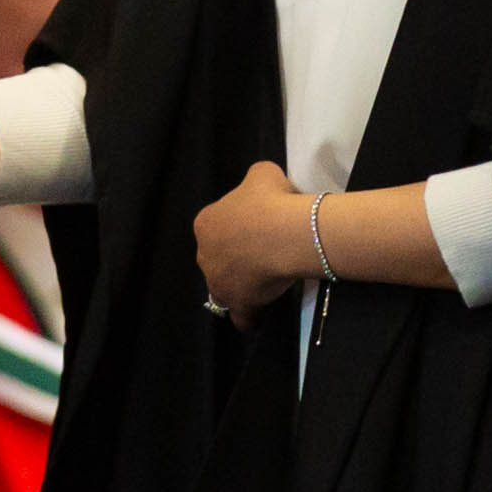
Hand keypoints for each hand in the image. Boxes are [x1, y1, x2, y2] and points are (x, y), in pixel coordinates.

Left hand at [194, 159, 317, 323]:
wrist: (286, 232)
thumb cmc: (272, 200)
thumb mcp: (262, 174)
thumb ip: (252, 182)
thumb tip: (259, 188)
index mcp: (206, 222)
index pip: (217, 227)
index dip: (238, 227)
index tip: (259, 227)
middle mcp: (205, 254)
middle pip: (219, 257)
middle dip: (237, 256)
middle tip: (265, 251)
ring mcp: (219, 283)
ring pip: (226, 287)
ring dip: (241, 285)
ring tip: (266, 281)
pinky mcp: (238, 304)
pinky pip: (241, 318)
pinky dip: (249, 318)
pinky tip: (260, 315)